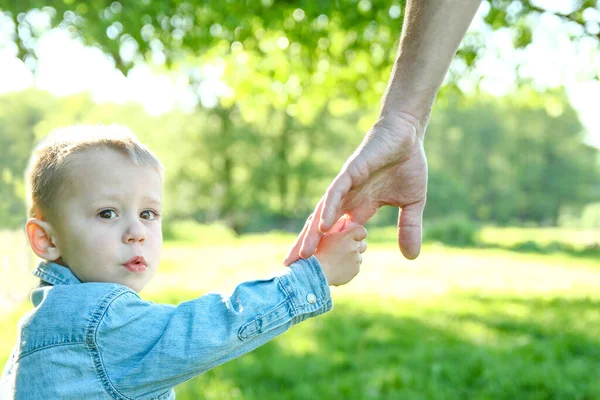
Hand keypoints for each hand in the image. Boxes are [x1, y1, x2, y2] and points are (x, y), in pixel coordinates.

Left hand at [284, 112, 427, 264]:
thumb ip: (409, 229)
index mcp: (360, 208)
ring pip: (324, 213)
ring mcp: (346, 186)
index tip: (317, 272)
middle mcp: (347, 200)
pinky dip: (329, 210)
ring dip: (313, 234)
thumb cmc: (407, 164)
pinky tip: (322, 226)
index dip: (327, 252)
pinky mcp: (350, 172)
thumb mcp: (412, 204)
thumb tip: (411, 257)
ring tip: (303, 254)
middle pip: (321, 227)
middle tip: (293, 269)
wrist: (407, 135)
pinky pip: (336, 193)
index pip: (338, 235)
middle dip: (308, 247)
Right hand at [314, 215, 367, 285]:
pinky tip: (337, 267)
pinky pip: (355, 267)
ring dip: (351, 257)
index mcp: (347, 236)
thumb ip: (337, 228)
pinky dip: (349, 267)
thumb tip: (345, 222)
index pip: (362, 231)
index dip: (357, 234)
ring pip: (358, 256)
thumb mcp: (325, 235)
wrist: (317, 271)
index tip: (351, 236)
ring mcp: (356, 260)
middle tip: (343, 248)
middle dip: (355, 245)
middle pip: (362, 244)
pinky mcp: (355, 270)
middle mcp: (355, 247)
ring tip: (337, 259)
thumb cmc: (318, 251)